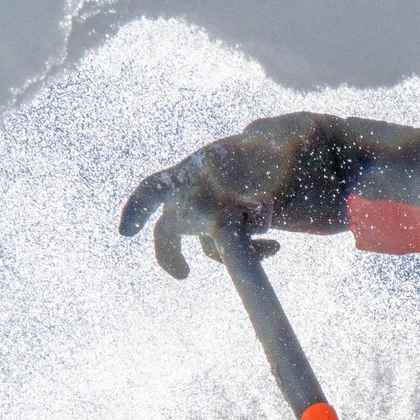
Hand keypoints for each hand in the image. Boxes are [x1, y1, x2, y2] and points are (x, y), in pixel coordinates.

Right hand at [118, 113, 334, 278]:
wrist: (292, 153)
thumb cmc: (281, 145)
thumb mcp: (283, 149)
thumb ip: (270, 177)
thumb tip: (259, 214)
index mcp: (198, 168)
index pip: (158, 187)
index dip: (138, 208)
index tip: (127, 232)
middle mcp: (197, 191)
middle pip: (169, 226)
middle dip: (170, 251)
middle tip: (183, 274)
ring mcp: (211, 209)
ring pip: (204, 243)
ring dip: (224, 254)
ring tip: (269, 251)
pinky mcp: (230, 224)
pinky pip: (229, 247)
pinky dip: (249, 252)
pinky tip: (276, 247)